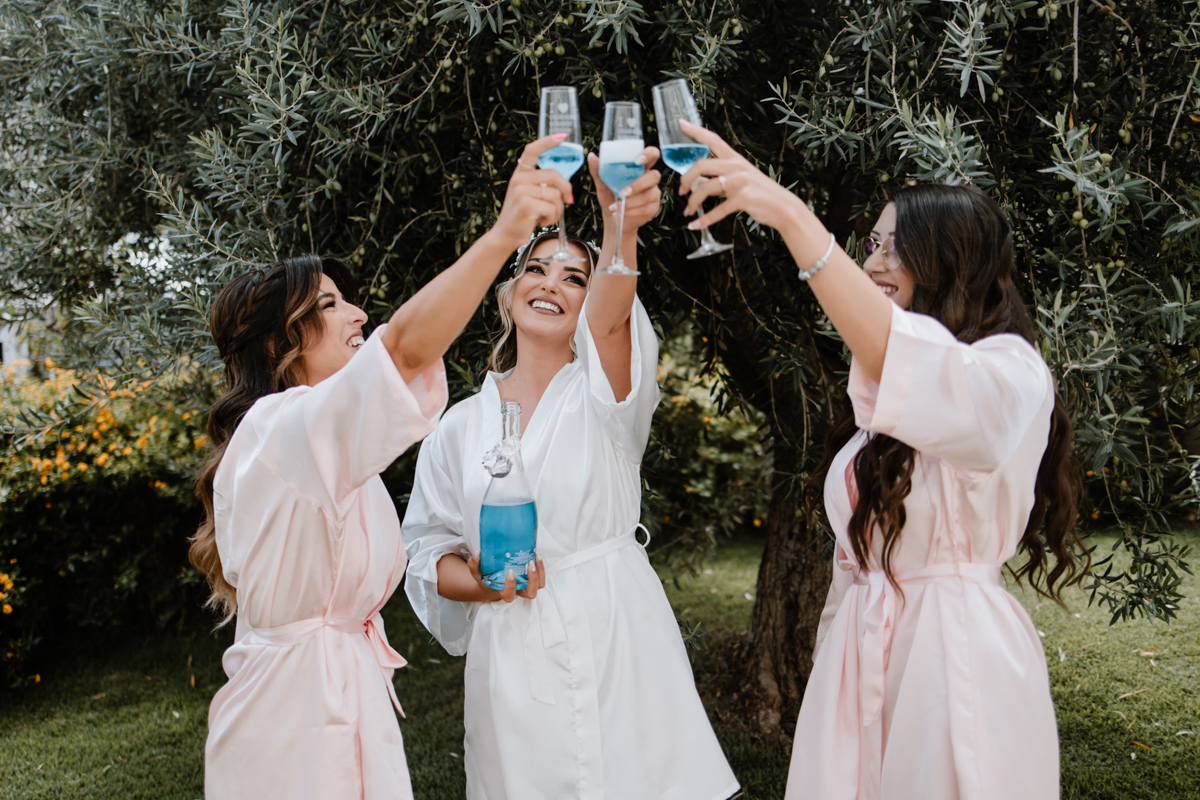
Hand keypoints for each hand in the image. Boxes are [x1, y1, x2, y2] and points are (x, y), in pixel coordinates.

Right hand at [467, 554, 546, 602]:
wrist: (493, 581)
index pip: (509, 595)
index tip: (509, 572)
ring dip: (540, 573)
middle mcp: (518, 592)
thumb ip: (474, 565)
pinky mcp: (532, 579)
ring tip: (535, 558)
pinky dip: (542, 568)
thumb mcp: (477, 573)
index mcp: (504, 593)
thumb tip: (477, 554)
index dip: (511, 586)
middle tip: (529, 565)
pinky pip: (541, 577)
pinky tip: (537, 556)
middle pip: (530, 594)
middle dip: (532, 580)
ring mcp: (526, 586)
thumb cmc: (487, 578)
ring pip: (539, 586)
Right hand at [489, 135, 575, 251]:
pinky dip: (551, 218)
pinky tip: (540, 222)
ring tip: (545, 216)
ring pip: (555, 195)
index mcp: (520, 174)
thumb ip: (542, 185)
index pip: (532, 151)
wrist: (505, 235)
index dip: (548, 142)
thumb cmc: (521, 216)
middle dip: (566, 189)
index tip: (562, 137)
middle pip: (554, 175)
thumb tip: (567, 187)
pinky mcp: (526, 204)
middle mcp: (519, 179)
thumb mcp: (528, 195)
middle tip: (569, 201)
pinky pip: (552, 208)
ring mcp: (521, 190)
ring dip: (557, 209)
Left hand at [586, 147, 662, 234]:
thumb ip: (598, 171)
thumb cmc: (610, 198)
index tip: (637, 160)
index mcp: (639, 168)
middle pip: (655, 176)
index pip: (652, 155)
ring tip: (617, 206)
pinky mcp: (653, 207)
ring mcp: (653, 193)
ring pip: (649, 195)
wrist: (613, 219)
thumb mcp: (602, 184)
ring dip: (632, 201)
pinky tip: (623, 212)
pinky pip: (646, 208)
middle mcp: (649, 179)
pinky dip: (632, 211)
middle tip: (623, 193)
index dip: (648, 154)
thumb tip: (591, 156)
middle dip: (638, 184)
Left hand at [676, 119, 805, 232]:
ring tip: (688, 211)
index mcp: (734, 158)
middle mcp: (736, 166)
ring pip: (705, 188)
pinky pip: (717, 210)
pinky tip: (695, 225)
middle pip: (701, 165)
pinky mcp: (742, 198)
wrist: (783, 207)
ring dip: (692, 201)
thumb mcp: (741, 178)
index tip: (681, 124)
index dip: (696, 131)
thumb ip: (720, 177)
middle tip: (682, 190)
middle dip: (686, 179)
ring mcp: (739, 182)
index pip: (712, 140)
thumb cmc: (760, 193)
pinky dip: (704, 220)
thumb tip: (696, 183)